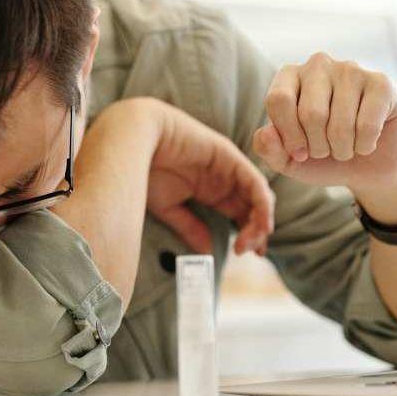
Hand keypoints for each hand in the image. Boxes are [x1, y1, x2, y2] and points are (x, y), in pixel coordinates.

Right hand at [146, 100, 273, 255]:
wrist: (134, 141)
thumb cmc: (145, 170)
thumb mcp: (169, 208)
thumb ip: (190, 227)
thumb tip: (207, 250)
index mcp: (211, 191)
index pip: (239, 215)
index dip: (247, 235)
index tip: (244, 254)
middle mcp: (224, 180)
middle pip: (252, 208)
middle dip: (256, 232)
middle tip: (251, 252)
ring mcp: (229, 168)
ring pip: (258, 196)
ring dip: (260, 220)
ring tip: (252, 240)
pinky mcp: (230, 157)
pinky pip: (254, 182)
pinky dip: (262, 203)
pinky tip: (261, 221)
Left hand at [251, 52, 396, 211]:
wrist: (367, 167)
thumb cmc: (322, 158)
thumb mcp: (287, 161)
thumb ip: (268, 149)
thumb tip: (266, 133)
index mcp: (289, 76)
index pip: (279, 100)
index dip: (289, 136)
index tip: (299, 152)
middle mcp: (318, 64)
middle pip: (311, 113)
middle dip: (318, 146)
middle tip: (326, 151)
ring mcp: (351, 70)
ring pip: (340, 122)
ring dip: (342, 149)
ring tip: (345, 148)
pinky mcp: (381, 83)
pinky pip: (367, 125)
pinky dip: (365, 146)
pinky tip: (366, 143)